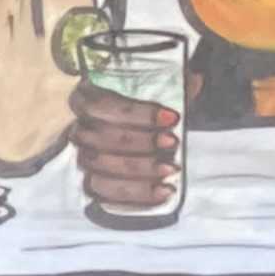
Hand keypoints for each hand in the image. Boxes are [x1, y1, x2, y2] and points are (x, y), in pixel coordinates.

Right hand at [71, 76, 179, 215]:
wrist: (145, 136)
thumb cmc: (148, 112)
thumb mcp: (162, 94)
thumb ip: (175, 87)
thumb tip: (195, 79)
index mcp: (88, 98)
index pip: (100, 105)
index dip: (135, 113)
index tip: (172, 117)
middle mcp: (79, 129)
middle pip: (98, 139)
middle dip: (139, 143)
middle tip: (172, 143)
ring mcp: (83, 159)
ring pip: (98, 169)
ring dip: (138, 171)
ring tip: (170, 170)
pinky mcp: (93, 185)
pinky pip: (105, 195)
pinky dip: (136, 195)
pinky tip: (163, 192)